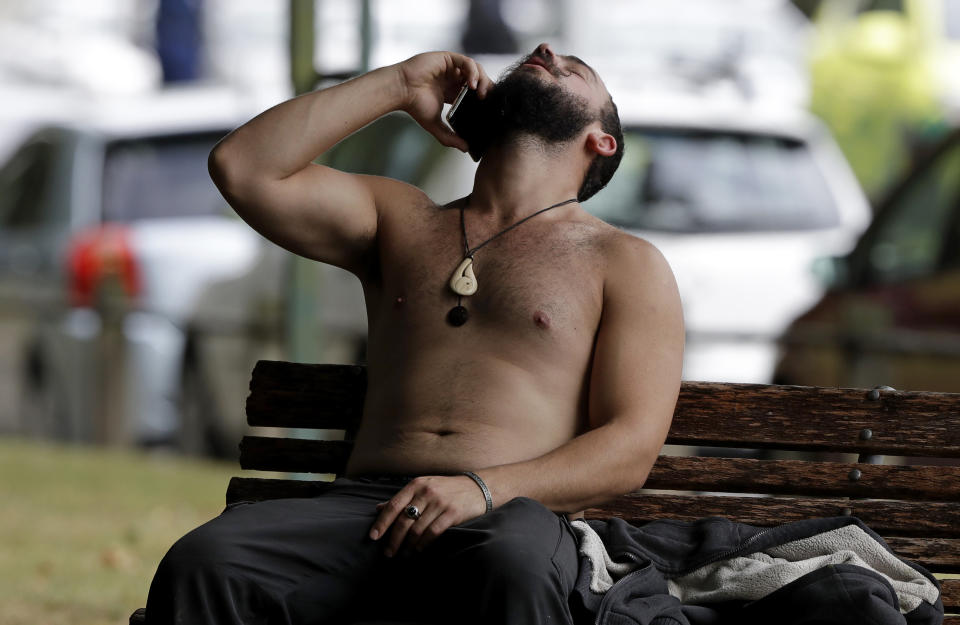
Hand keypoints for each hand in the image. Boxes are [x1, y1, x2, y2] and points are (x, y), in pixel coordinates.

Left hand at [369, 474, 488, 556]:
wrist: (479, 487)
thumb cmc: (447, 489)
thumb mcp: (424, 487)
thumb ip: (402, 498)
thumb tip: (378, 508)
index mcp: (416, 484)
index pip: (393, 505)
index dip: (382, 522)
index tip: (373, 537)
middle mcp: (426, 492)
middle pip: (403, 520)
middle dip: (393, 539)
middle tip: (388, 553)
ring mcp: (440, 502)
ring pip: (417, 529)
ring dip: (408, 545)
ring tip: (404, 554)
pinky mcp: (452, 513)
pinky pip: (432, 532)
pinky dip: (423, 544)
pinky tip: (419, 549)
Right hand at [395, 51, 493, 151]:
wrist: (401, 91)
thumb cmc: (414, 105)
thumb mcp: (435, 124)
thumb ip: (449, 137)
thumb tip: (465, 149)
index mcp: (452, 91)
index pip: (474, 92)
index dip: (483, 98)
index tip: (488, 108)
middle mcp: (453, 78)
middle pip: (478, 79)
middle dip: (486, 89)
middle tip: (488, 101)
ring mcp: (451, 67)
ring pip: (475, 69)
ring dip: (482, 80)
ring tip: (481, 94)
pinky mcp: (447, 59)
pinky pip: (467, 62)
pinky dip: (473, 72)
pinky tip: (472, 84)